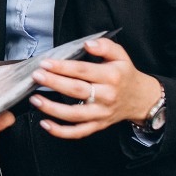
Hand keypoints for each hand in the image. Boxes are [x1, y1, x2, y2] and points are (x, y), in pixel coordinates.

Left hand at [26, 37, 162, 139]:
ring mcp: (101, 113)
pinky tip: (45, 124)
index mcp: (110, 76)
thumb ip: (105, 46)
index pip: (83, 70)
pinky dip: (61, 132)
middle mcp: (106, 96)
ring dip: (52, 109)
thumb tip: (88, 44)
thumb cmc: (125, 75)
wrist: (141, 99)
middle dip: (54, 83)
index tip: (46, 63)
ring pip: (74, 114)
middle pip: (76, 90)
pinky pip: (79, 132)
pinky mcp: (98, 125)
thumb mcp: (120, 55)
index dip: (63, 67)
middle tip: (36, 76)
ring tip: (35, 100)